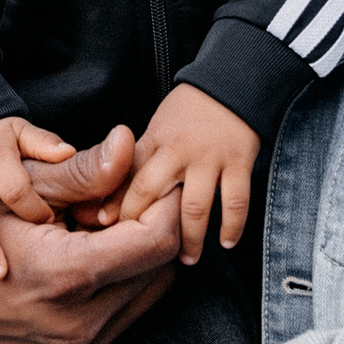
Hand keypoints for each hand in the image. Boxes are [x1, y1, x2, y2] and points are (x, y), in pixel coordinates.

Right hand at [0, 126, 181, 343]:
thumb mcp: (28, 190)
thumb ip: (84, 169)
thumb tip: (128, 142)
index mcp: (66, 275)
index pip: (157, 240)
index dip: (164, 204)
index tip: (156, 181)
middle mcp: (83, 320)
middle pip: (164, 264)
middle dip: (156, 225)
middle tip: (129, 199)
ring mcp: (87, 341)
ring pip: (155, 286)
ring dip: (144, 252)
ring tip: (110, 227)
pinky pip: (135, 305)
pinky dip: (129, 275)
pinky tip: (101, 253)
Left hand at [107, 85, 258, 266]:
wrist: (231, 83)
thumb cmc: (188, 113)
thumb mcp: (156, 129)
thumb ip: (138, 163)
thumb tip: (109, 201)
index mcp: (154, 140)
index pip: (128, 176)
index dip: (115, 205)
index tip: (103, 228)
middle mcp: (179, 149)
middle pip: (153, 191)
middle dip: (145, 224)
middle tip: (142, 256)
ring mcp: (210, 156)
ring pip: (195, 206)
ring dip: (191, 238)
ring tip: (187, 260)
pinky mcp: (239, 161)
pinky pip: (236, 200)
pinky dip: (232, 225)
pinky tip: (227, 242)